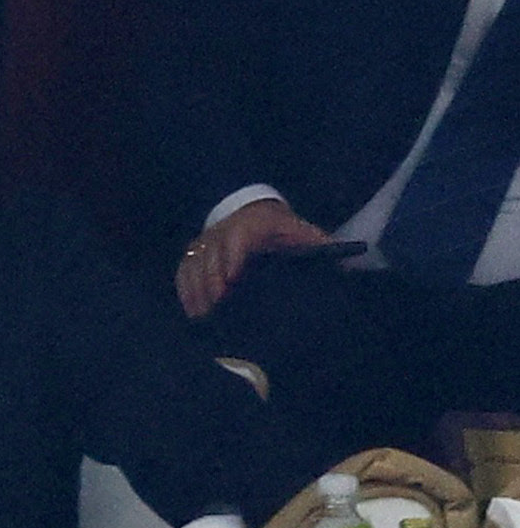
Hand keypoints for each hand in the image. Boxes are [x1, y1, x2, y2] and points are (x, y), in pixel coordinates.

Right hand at [175, 198, 333, 318]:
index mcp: (251, 225)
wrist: (253, 211)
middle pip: (210, 255)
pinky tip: (191, 311)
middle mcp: (222, 230)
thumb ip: (317, 245)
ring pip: (194, 264)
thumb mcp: (300, 231)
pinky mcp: (193, 252)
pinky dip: (184, 290)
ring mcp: (204, 241)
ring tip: (202, 316)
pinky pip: (183, 270)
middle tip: (215, 309)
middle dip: (210, 282)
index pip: (236, 238)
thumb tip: (345, 260)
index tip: (231, 280)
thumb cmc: (280, 228)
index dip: (231, 258)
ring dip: (195, 290)